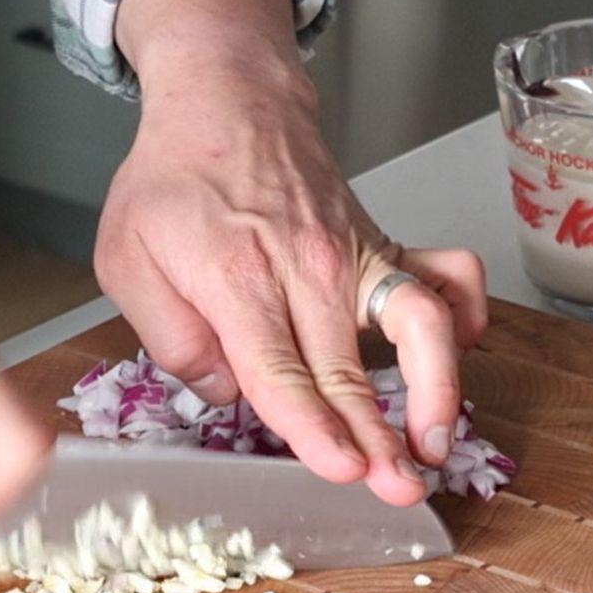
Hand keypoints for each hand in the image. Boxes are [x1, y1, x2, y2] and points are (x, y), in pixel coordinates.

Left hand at [103, 0, 486, 505]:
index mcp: (239, 283)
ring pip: (417, 324)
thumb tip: (225, 392)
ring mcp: (354, 256)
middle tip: (400, 488)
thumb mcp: (127, 262)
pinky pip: (444, 273)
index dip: (315, 428)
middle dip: (380, 438)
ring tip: (437, 442)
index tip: (344, 468)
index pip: (282, 372)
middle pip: (349, 369)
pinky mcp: (381, 245)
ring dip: (437, 388)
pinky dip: (465, 312)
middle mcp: (308, 271)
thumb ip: (171, 338)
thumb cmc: (172, 184)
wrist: (225, 105)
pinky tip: (461, 353)